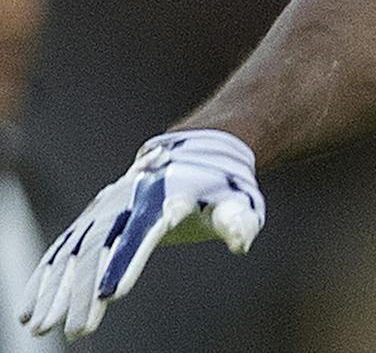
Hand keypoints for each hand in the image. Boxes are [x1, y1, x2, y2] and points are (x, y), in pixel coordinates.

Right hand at [19, 129, 263, 339]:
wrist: (199, 149)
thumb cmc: (223, 185)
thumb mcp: (239, 199)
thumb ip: (238, 220)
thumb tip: (240, 241)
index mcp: (170, 194)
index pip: (145, 231)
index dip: (128, 261)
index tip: (112, 294)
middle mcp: (132, 197)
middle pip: (104, 244)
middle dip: (86, 288)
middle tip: (77, 330)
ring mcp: (110, 205)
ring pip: (76, 247)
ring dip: (56, 287)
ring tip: (40, 325)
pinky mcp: (96, 215)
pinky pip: (66, 246)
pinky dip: (46, 275)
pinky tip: (31, 308)